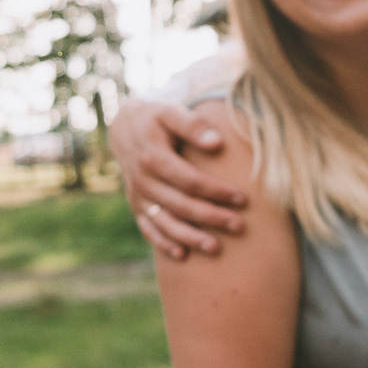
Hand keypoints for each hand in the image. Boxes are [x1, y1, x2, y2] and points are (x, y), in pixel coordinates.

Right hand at [114, 97, 246, 259]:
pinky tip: (183, 255)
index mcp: (153, 157)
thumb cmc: (156, 119)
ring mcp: (138, 196)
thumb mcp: (171, 112)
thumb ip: (193, 125)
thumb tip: (217, 143)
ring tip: (215, 248)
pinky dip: (163, 243)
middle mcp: (143, 180)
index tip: (242, 198)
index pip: (189, 180)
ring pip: (165, 222)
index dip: (215, 191)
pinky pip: (148, 229)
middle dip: (211, 217)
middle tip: (239, 226)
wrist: (125, 128)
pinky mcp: (136, 206)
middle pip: (181, 204)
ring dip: (190, 237)